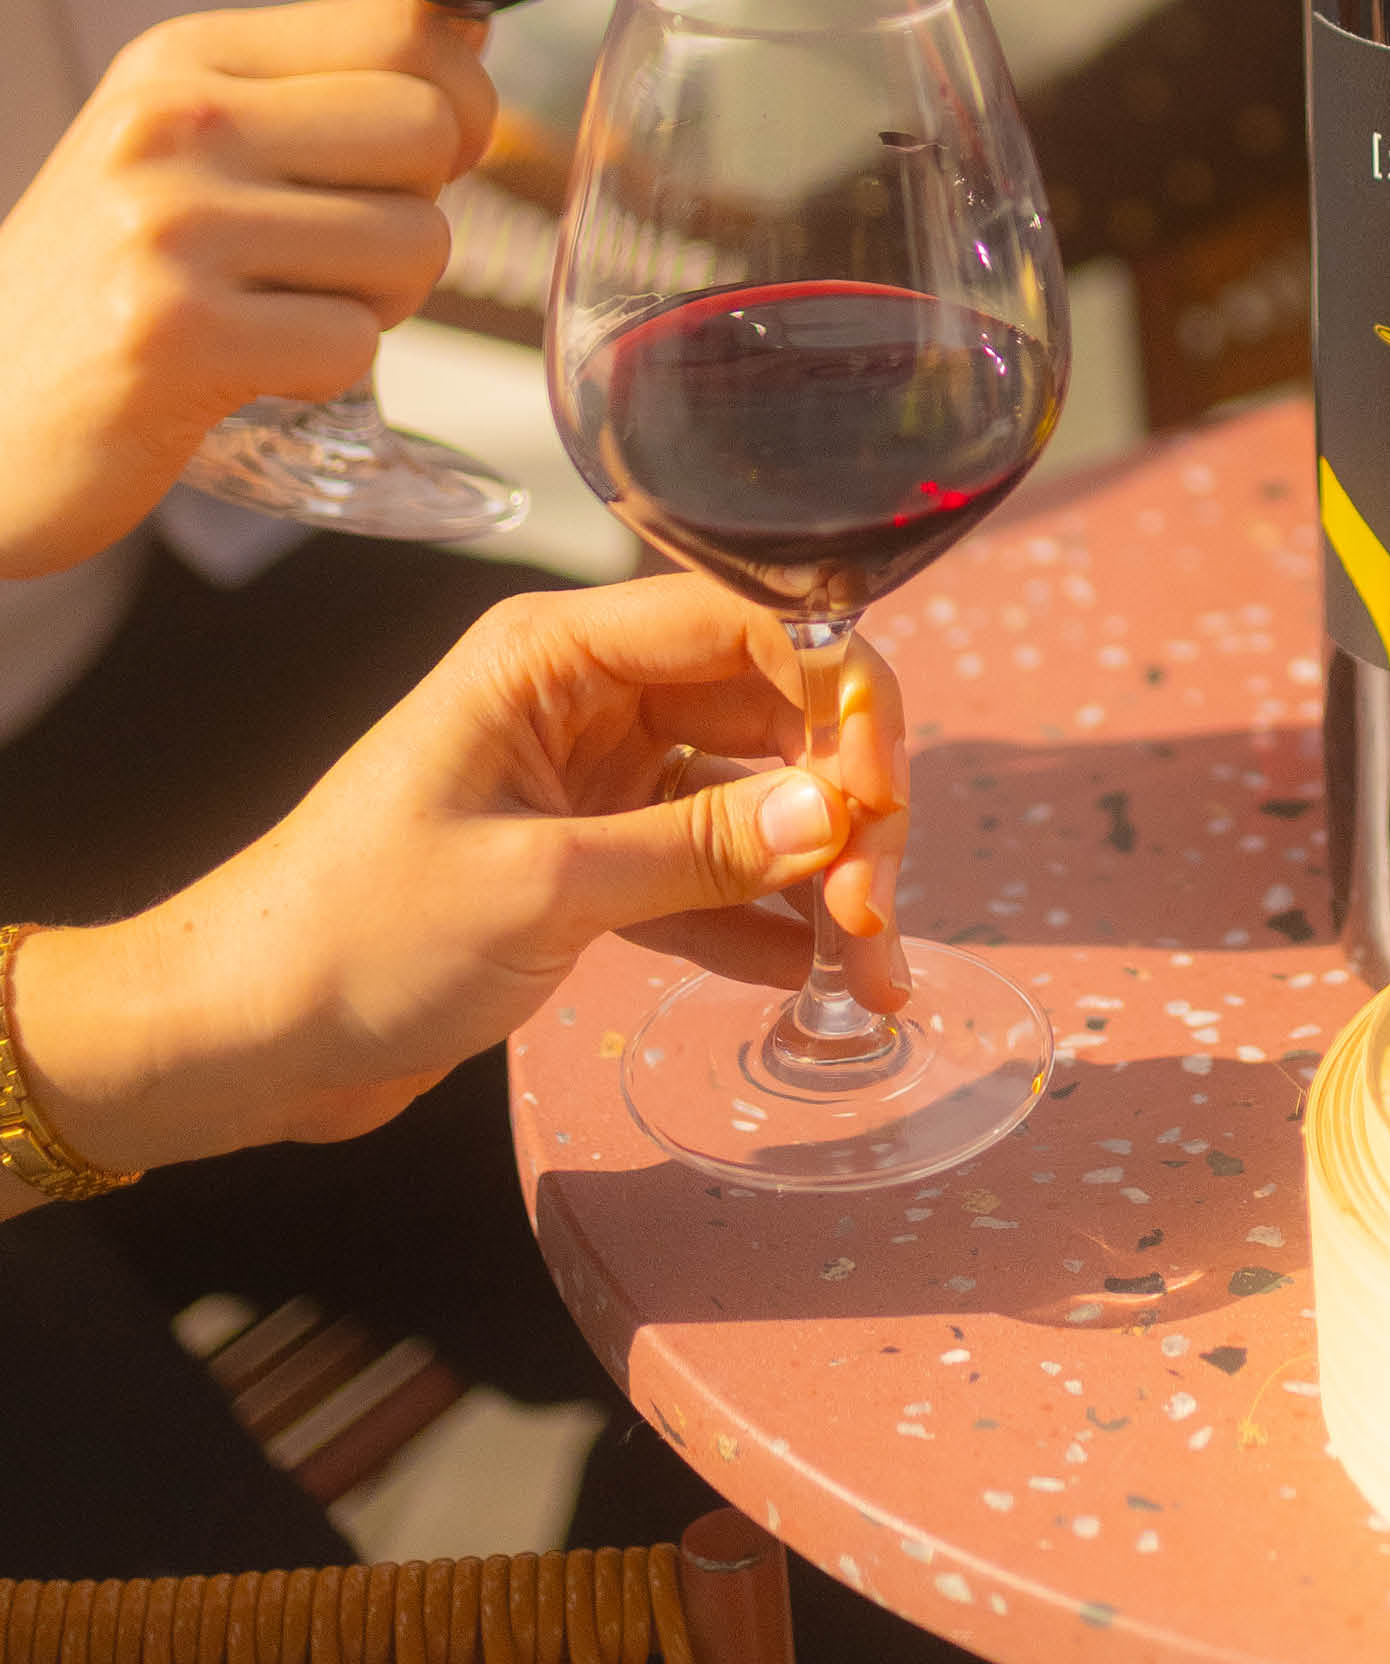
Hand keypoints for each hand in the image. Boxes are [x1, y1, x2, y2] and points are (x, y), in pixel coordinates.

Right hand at [0, 0, 497, 577]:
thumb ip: (314, 93)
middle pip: (429, 131)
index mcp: (184, 59)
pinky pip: (353, 343)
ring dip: (376, 302)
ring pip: (414, 242)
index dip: (459, 105)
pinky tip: (245, 368)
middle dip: (418, 212)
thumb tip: (469, 45)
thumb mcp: (180, 146)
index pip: (408, 31)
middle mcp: (174, 123)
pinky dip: (323, 371)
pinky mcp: (175, 335)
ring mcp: (170, 226)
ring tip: (278, 312)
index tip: (419, 163)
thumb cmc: (103, 281)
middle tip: (331, 261)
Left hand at [9, 576, 909, 1184]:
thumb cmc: (347, 933)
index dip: (835, 694)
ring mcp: (589, 786)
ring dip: (819, 876)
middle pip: (767, 714)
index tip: (881, 789)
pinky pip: (708, 876)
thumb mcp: (539, 887)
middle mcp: (583, 703)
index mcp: (554, 657)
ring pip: (750, 802)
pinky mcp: (587, 868)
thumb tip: (833, 815)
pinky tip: (818, 978)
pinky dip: (765, 923)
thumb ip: (696, 850)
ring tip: (872, 966)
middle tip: (876, 902)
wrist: (236, 1038)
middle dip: (841, 803)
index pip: (742, 625)